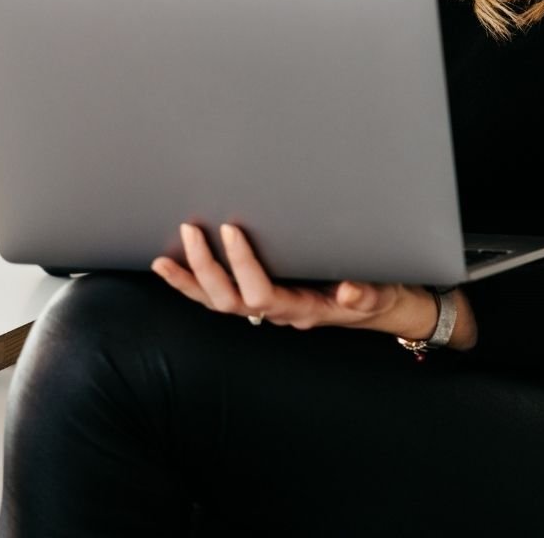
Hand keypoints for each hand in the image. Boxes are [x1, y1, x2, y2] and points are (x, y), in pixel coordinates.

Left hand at [151, 222, 436, 337]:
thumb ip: (364, 294)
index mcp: (302, 309)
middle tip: (192, 230)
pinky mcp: (261, 302)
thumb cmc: (376, 297)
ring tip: (164, 259)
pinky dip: (195, 286)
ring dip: (189, 282)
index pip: (263, 293)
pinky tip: (174, 269)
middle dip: (205, 268)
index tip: (233, 230)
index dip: (243, 265)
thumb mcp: (379, 294)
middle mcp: (278, 313)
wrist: (377, 309)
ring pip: (217, 304)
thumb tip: (348, 290)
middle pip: (229, 302)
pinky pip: (220, 300)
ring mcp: (266, 311)